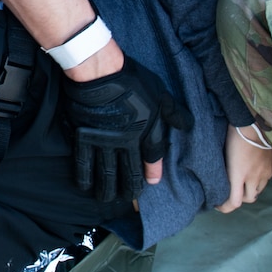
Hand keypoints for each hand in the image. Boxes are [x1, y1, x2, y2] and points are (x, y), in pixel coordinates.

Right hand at [61, 55, 191, 204]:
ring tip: (107, 198)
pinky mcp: (84, 137)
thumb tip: (188, 125)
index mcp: (144, 132)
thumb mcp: (160, 94)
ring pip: (106, 173)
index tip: (152, 182)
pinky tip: (85, 186)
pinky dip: (84, 177)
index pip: (151, 158)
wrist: (99, 73)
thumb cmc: (131, 81)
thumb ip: (173, 113)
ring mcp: (103, 142)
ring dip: (107, 189)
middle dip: (129, 188)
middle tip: (128, 197)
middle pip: (127, 173)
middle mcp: (124, 142)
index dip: (152, 172)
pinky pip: (84, 163)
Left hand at [218, 123, 271, 212]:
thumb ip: (227, 169)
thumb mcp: (225, 153)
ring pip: (259, 189)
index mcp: (238, 174)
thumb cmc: (235, 132)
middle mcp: (253, 177)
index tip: (218, 204)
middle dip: (241, 197)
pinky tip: (256, 169)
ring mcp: (266, 172)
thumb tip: (222, 176)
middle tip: (233, 190)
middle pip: (249, 199)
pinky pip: (268, 177)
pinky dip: (261, 177)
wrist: (255, 120)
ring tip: (245, 180)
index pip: (234, 202)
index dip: (225, 207)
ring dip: (252, 188)